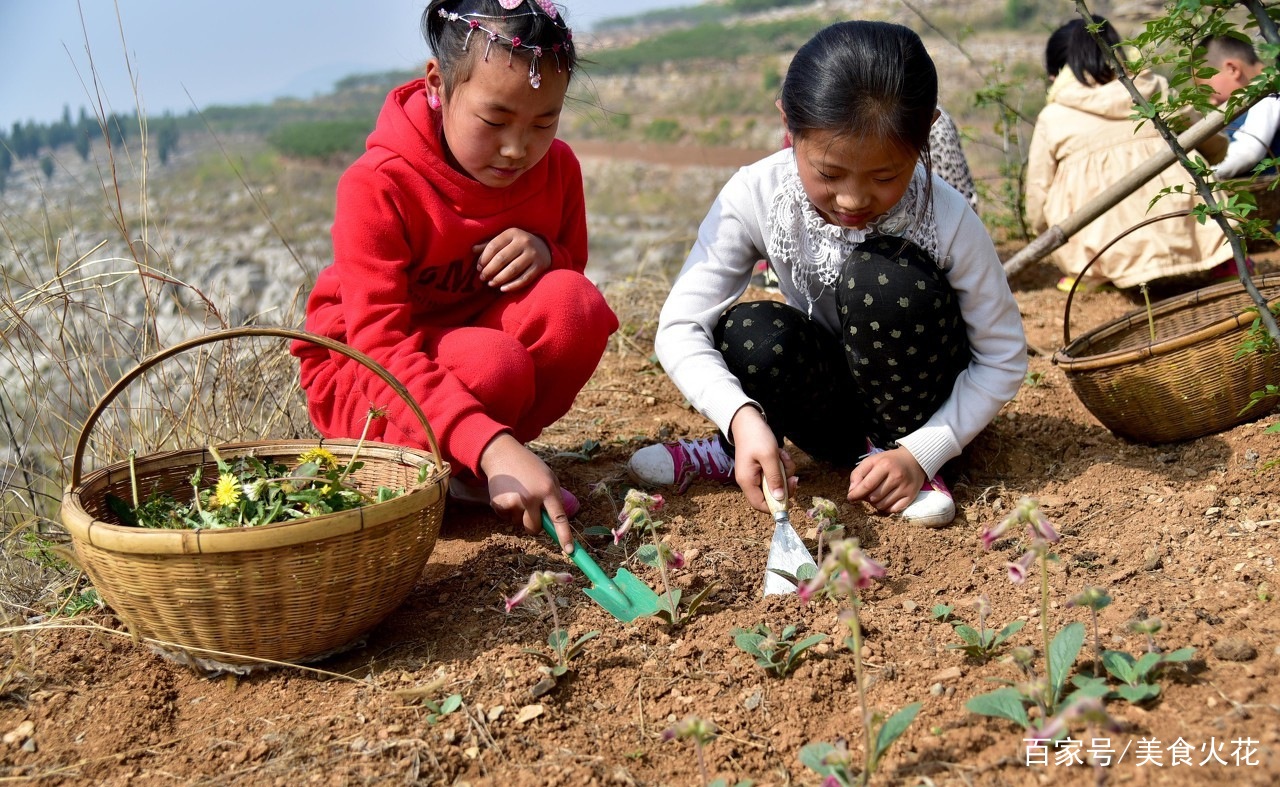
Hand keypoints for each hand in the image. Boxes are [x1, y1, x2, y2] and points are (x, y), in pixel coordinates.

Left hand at [474, 229, 551, 291]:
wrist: (544, 248)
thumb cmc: (517, 245)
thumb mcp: (505, 241)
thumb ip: (489, 245)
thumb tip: (472, 250)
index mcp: (512, 232)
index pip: (494, 246)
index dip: (483, 258)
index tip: (478, 268)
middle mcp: (524, 241)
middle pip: (502, 259)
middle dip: (489, 270)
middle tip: (482, 278)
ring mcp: (533, 254)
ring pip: (512, 270)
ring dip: (499, 279)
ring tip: (490, 284)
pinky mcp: (540, 266)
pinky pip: (524, 279)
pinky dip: (512, 286)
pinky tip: (502, 289)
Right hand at [478, 433, 572, 553]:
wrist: (502, 454)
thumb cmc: (530, 467)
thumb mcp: (548, 477)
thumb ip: (554, 498)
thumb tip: (557, 524)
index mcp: (548, 490)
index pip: (559, 518)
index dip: (565, 536)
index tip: (570, 551)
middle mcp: (531, 497)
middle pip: (535, 529)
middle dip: (535, 524)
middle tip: (531, 507)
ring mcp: (513, 501)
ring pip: (520, 524)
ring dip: (520, 515)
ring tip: (518, 494)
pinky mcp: (498, 504)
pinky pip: (507, 519)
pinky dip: (507, 511)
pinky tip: (507, 494)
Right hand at [727, 405, 795, 512]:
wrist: (748, 421)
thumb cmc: (757, 437)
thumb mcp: (769, 456)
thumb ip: (775, 478)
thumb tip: (780, 499)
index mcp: (747, 481)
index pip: (760, 505)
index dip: (776, 506)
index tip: (791, 497)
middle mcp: (749, 481)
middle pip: (771, 495)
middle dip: (785, 485)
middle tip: (793, 476)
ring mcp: (755, 475)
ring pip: (776, 483)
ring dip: (784, 471)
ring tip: (782, 456)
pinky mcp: (760, 468)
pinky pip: (775, 473)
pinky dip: (781, 465)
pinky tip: (779, 453)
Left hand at [847, 446, 925, 514]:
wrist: (913, 460)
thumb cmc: (888, 461)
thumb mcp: (872, 461)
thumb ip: (858, 474)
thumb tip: (852, 492)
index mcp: (885, 465)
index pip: (867, 486)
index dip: (856, 494)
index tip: (850, 497)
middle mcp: (897, 476)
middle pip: (874, 497)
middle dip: (866, 497)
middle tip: (867, 492)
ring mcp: (905, 487)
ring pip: (882, 505)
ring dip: (875, 503)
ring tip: (877, 494)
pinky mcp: (911, 496)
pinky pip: (893, 510)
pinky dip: (886, 507)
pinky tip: (886, 499)